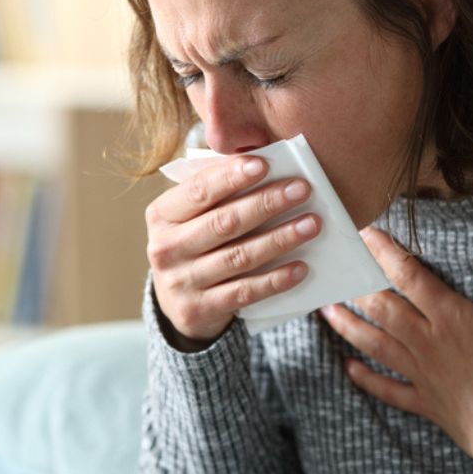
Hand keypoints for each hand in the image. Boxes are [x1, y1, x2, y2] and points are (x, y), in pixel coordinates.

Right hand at [146, 155, 318, 349]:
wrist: (176, 302)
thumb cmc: (194, 242)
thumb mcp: (192, 216)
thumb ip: (217, 190)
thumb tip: (262, 163)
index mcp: (162, 215)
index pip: (198, 190)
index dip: (230, 177)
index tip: (263, 164)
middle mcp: (165, 248)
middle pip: (224, 222)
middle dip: (266, 203)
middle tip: (302, 189)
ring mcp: (180, 282)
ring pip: (239, 257)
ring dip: (280, 239)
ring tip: (311, 224)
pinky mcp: (198, 310)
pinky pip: (244, 292)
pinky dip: (275, 279)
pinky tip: (300, 267)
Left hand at [320, 222, 472, 473]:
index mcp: (451, 319)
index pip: (410, 276)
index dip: (385, 252)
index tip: (365, 233)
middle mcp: (427, 342)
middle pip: (382, 308)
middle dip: (357, 285)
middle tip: (336, 267)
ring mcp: (421, 373)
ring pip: (375, 344)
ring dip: (348, 326)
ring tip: (326, 310)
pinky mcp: (423, 401)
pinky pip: (387, 388)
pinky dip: (366, 377)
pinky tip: (348, 368)